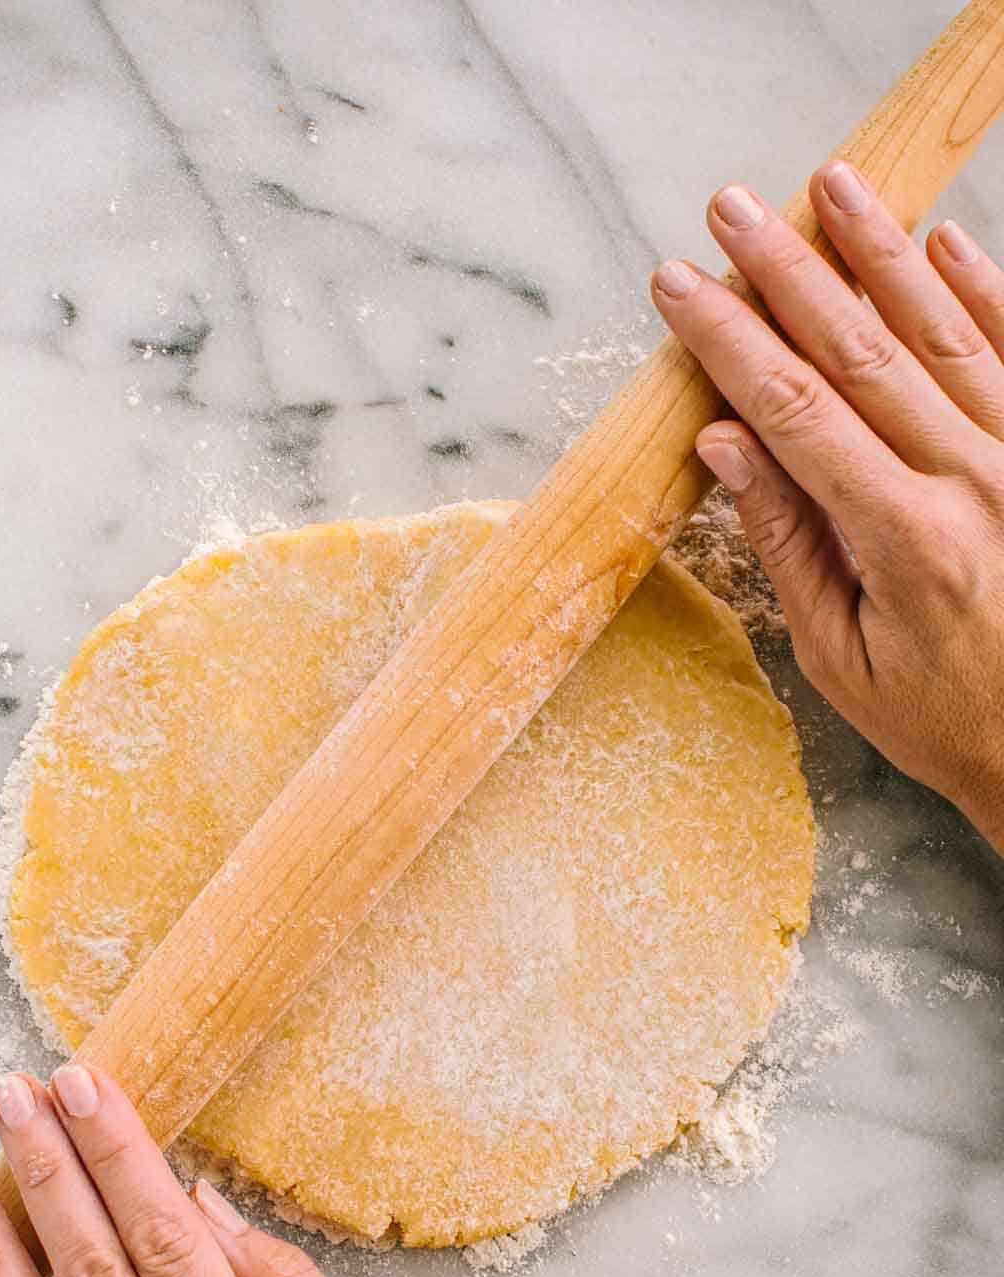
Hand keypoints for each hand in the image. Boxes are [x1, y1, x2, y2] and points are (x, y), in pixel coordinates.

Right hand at [651, 162, 1003, 852]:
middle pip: (861, 349)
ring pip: (942, 331)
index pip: (794, 410)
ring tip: (833, 183)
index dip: (729, 340)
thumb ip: (788, 542)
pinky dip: (983, 292)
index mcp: (904, 538)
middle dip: (787, 270)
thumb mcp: (840, 657)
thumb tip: (726, 444)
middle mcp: (973, 480)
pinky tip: (942, 241)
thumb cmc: (944, 717)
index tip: (679, 286)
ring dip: (880, 252)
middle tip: (735, 206)